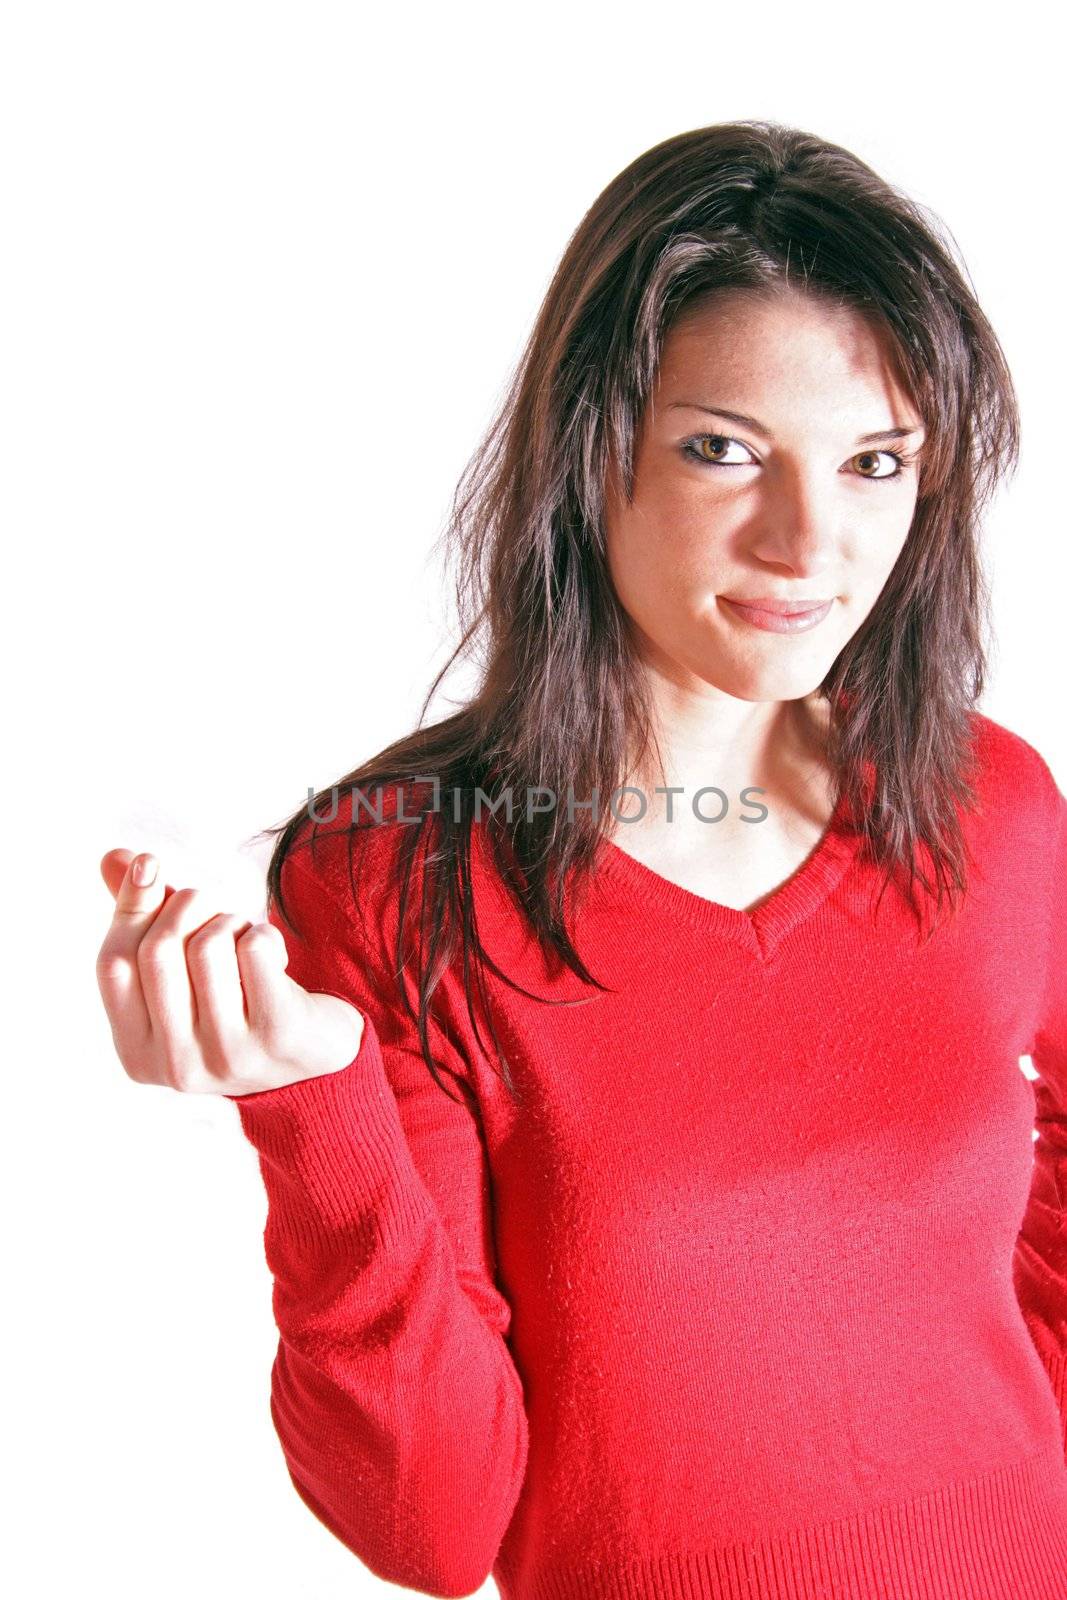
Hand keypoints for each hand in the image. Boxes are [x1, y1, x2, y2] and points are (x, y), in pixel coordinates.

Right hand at [96, 848, 364, 1095]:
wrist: (317, 1049)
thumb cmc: (236, 1000)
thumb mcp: (184, 972)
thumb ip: (143, 920)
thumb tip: (113, 858)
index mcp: (138, 1054)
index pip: (113, 965)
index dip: (129, 907)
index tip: (149, 863)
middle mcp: (177, 1067)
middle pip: (158, 950)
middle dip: (185, 905)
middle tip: (210, 905)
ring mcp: (228, 1057)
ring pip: (208, 946)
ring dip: (229, 922)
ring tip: (244, 939)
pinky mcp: (277, 1036)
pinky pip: (255, 950)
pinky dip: (264, 933)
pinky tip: (274, 956)